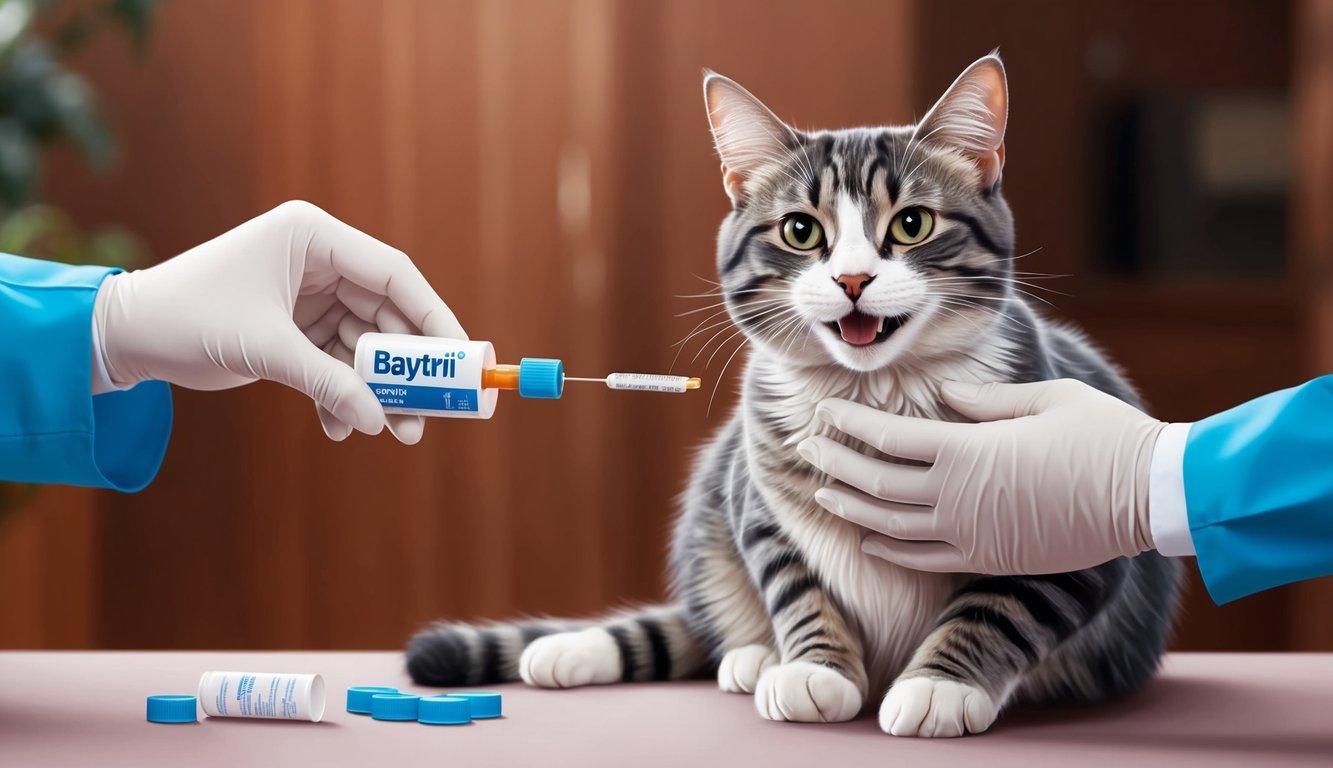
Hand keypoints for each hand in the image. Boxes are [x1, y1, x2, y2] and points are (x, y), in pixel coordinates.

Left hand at [94, 200, 465, 442]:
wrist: (126, 337)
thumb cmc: (189, 318)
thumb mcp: (267, 349)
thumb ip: (328, 382)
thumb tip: (380, 420)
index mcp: (313, 237)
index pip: (394, 275)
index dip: (435, 317)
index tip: (463, 358)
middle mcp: (318, 260)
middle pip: (388, 314)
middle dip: (410, 367)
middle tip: (438, 409)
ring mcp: (309, 294)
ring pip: (367, 344)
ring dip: (380, 390)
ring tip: (399, 432)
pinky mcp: (297, 326)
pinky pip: (338, 362)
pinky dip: (343, 394)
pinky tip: (340, 426)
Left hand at [797, 379, 1166, 573]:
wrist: (1150, 496)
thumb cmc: (1103, 436)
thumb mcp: (1044, 399)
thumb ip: (985, 400)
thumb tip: (942, 397)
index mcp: (967, 450)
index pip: (887, 436)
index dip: (849, 424)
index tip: (821, 411)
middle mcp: (957, 497)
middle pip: (875, 481)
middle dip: (835, 462)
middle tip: (805, 445)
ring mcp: (970, 534)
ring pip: (889, 525)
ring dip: (851, 506)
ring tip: (822, 491)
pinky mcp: (989, 559)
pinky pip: (922, 558)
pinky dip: (887, 549)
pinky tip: (867, 538)